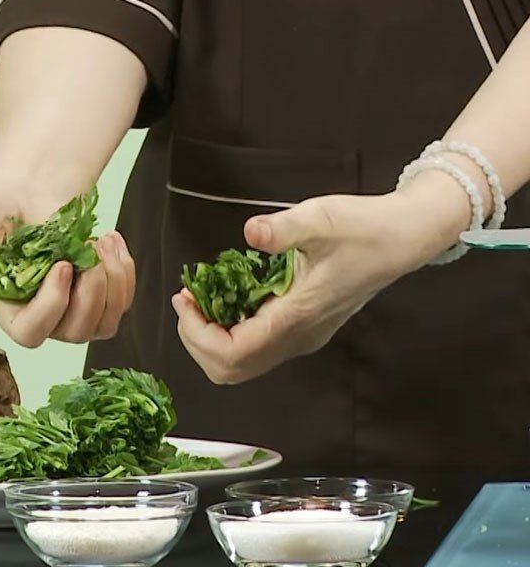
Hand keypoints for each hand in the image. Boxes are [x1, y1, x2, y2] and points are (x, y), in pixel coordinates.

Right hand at [0, 180, 134, 346]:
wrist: (32, 194)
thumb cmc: (1, 205)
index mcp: (4, 302)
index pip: (29, 331)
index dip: (52, 305)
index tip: (64, 265)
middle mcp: (39, 315)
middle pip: (74, 331)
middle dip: (92, 292)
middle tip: (91, 248)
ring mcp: (70, 312)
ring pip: (104, 323)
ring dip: (113, 283)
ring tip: (104, 241)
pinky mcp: (95, 301)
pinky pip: (120, 304)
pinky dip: (124, 274)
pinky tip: (112, 241)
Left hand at [172, 173, 470, 383]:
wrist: (403, 238)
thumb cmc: (363, 228)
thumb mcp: (320, 218)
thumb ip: (283, 228)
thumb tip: (251, 232)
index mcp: (297, 317)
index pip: (232, 353)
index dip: (197, 334)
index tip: (185, 298)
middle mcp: (299, 337)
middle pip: (231, 369)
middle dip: (197, 340)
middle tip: (186, 301)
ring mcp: (304, 337)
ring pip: (244, 363)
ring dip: (211, 338)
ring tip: (199, 298)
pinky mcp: (306, 328)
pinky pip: (257, 346)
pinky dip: (230, 331)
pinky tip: (226, 296)